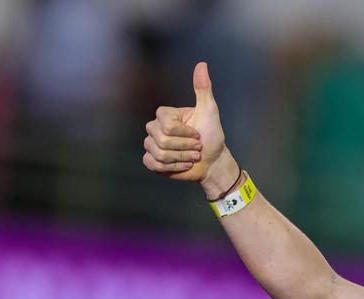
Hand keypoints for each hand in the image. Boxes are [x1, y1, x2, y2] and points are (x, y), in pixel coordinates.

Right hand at [143, 61, 233, 192]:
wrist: (212, 161)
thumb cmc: (212, 136)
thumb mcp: (209, 111)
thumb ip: (203, 89)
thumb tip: (202, 64)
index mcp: (165, 114)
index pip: (167, 126)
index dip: (185, 134)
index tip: (198, 134)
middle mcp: (154, 127)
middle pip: (162, 140)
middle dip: (185, 147)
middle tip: (197, 147)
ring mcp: (151, 144)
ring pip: (159, 154)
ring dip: (182, 158)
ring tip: (192, 157)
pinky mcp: (152, 160)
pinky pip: (153, 164)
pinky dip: (171, 168)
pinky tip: (183, 165)